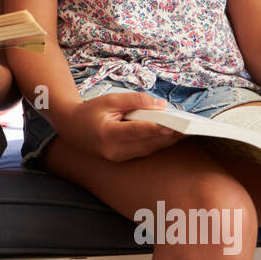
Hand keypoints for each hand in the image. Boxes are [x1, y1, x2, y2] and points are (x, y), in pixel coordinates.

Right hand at [50, 91, 182, 162]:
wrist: (71, 127)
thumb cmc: (90, 111)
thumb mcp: (110, 99)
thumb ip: (135, 100)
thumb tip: (161, 105)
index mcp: (107, 133)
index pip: (136, 131)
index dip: (156, 128)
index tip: (174, 125)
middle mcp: (112, 150)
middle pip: (146, 143)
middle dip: (169, 137)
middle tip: (189, 129)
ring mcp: (117, 157)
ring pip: (148, 150)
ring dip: (167, 142)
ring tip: (186, 133)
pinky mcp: (121, 159)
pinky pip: (143, 152)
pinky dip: (157, 144)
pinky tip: (171, 137)